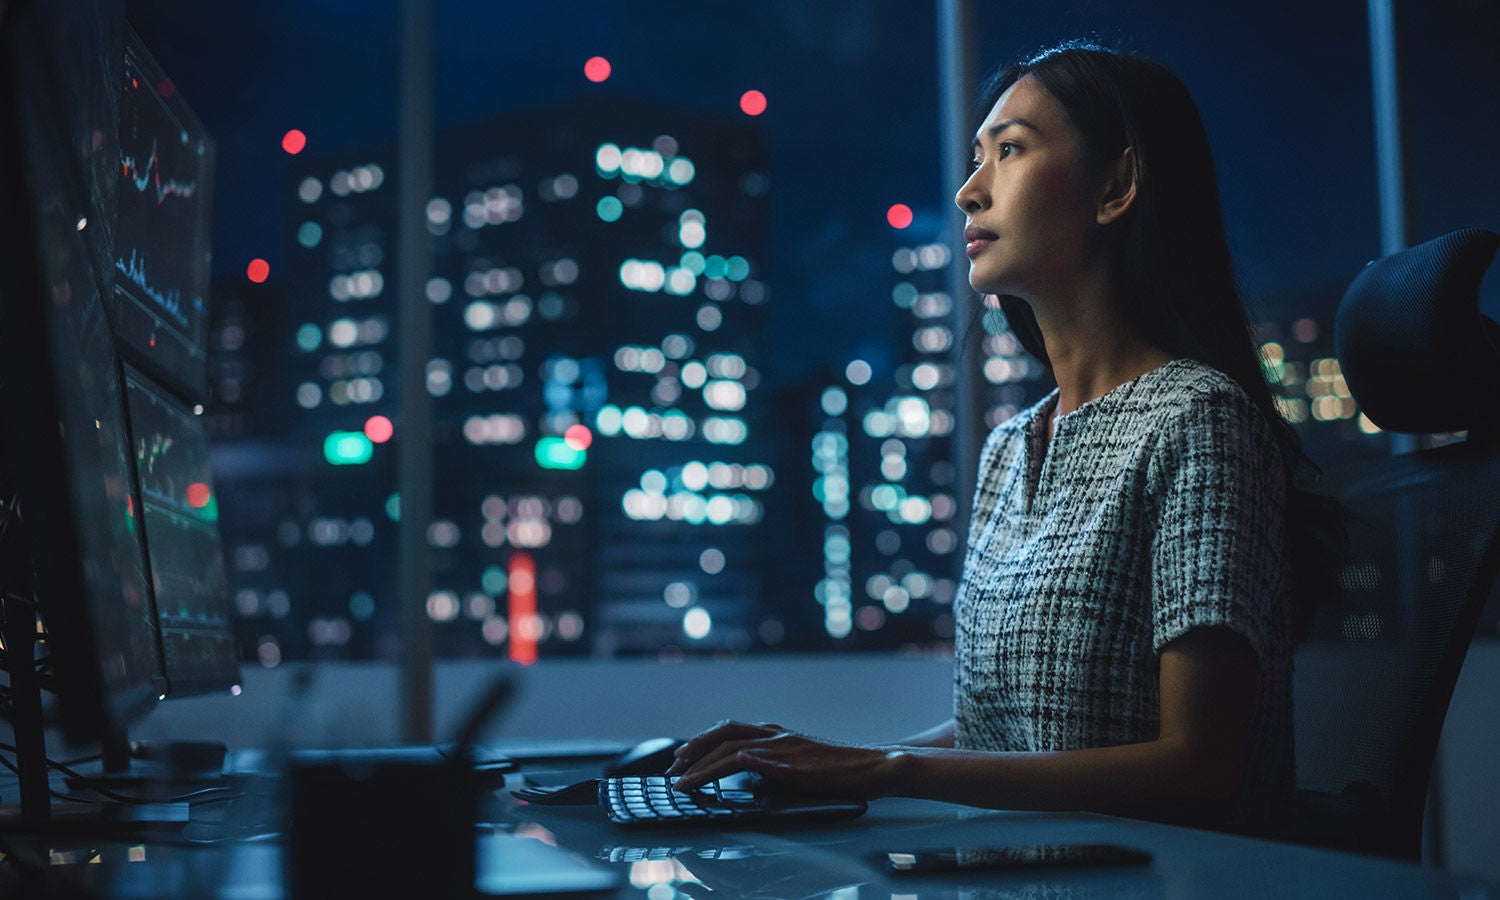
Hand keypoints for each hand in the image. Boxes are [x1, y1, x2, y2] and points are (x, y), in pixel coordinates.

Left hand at [665, 719, 897, 798]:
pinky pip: (749, 760)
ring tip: (682, 779)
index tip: (683, 757)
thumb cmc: (842, 772)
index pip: (731, 730)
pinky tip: (711, 775)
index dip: (703, 741)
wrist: (871, 766)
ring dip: (702, 763)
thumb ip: (776, 767)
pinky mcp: (790, 761)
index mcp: (777, 735)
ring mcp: (783, 745)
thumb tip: (755, 778)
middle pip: (724, 731)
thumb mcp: (801, 767)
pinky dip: (726, 767)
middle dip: (694, 748)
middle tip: (673, 767)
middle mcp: (776, 734)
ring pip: (730, 746)